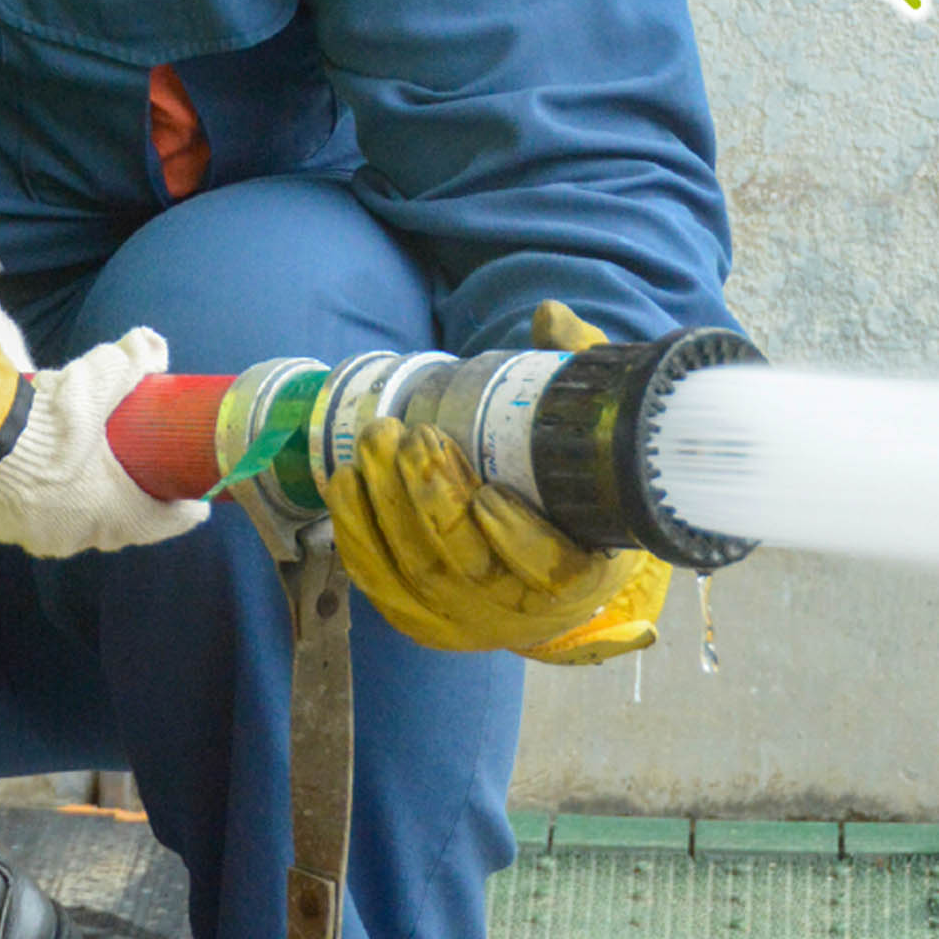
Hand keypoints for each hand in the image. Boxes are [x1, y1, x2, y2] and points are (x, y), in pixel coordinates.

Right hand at [0, 326, 210, 557]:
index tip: (194, 494)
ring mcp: (35, 537)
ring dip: (77, 498)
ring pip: (68, 521)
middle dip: (126, 498)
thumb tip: (154, 343)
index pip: (167, 522)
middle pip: (116, 523)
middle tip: (135, 470)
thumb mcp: (102, 379)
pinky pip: (21, 516)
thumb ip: (134, 359)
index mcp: (116, 513)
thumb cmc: (54, 422)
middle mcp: (79, 536)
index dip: (185, 505)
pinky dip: (29, 496)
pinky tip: (27, 474)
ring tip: (79, 468)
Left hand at [322, 299, 662, 664]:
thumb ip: (580, 373)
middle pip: (467, 567)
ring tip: (372, 441)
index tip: (490, 493)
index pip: (552, 569)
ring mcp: (467, 621)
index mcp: (584, 574)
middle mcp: (523, 611)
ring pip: (416, 573)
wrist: (550, 566)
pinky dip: (357, 533)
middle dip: (430, 500)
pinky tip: (345, 483)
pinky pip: (379, 582)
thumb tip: (549, 317)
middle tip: (407, 436)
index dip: (519, 539)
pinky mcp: (420, 619)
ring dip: (385, 506)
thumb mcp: (593, 433)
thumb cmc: (573, 491)